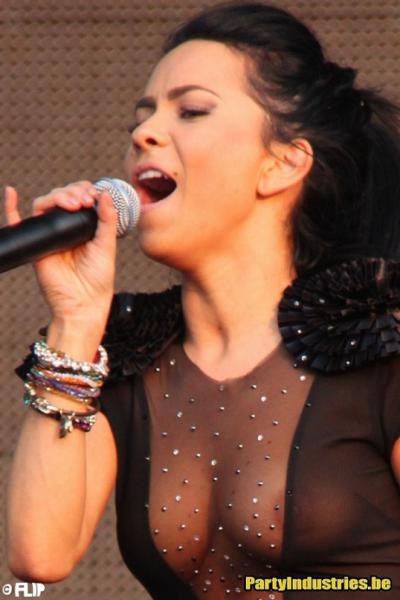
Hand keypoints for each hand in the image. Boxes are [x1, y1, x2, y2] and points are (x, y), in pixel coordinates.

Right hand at [4, 182, 116, 324]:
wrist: (82, 302)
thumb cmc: (98, 278)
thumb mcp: (107, 245)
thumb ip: (107, 220)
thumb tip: (106, 194)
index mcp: (84, 225)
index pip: (79, 197)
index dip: (84, 190)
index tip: (93, 195)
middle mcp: (65, 227)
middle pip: (61, 197)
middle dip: (72, 192)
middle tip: (84, 200)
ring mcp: (49, 234)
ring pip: (44, 205)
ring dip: (56, 196)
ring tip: (72, 203)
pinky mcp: (36, 244)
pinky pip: (18, 222)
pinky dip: (11, 206)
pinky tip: (11, 192)